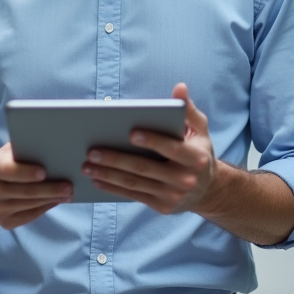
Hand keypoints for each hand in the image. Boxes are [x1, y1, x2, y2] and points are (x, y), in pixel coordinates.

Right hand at [0, 142, 72, 229]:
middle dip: (50, 189)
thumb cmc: (6, 165)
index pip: (10, 171)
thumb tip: (50, 147)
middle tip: (69, 186)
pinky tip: (56, 201)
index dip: (27, 172)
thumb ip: (24, 149)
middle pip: (25, 191)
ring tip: (68, 194)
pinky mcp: (5, 222)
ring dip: (52, 199)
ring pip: (30, 204)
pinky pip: (30, 215)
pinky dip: (45, 207)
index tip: (44, 172)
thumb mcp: (9, 153)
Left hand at [82, 83, 215, 213]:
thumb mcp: (199, 130)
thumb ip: (188, 110)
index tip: (130, 133)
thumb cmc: (198, 151)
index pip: (171, 148)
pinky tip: (96, 180)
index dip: (152, 141)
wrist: (208, 190)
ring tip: (86, 166)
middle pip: (145, 168)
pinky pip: (133, 195)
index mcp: (195, 158)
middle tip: (91, 151)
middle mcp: (185, 179)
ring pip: (135, 183)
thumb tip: (179, 88)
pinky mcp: (162, 206)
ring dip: (108, 175)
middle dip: (116, 159)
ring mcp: (172, 195)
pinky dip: (113, 188)